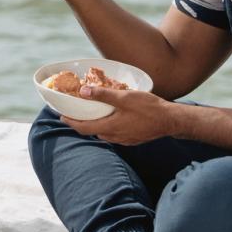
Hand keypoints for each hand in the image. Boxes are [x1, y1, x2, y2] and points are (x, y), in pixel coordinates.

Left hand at [61, 87, 178, 144]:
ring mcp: (124, 140)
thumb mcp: (124, 97)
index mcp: (109, 127)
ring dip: (95, 125)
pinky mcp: (132, 139)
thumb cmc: (148, 108)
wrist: (170, 121)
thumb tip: (83, 91)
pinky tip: (111, 118)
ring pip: (103, 133)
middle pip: (92, 131)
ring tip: (91, 113)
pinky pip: (114, 134)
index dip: (70, 122)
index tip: (61, 116)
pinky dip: (107, 127)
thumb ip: (103, 95)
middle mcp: (114, 137)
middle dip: (81, 123)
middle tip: (75, 112)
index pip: (83, 128)